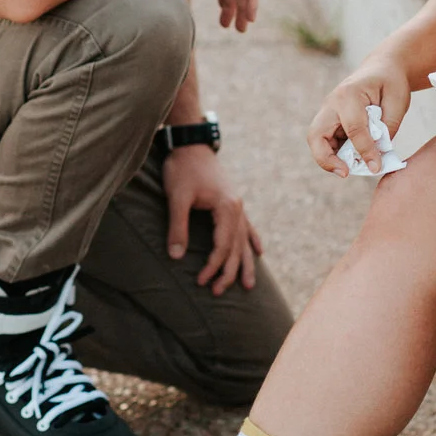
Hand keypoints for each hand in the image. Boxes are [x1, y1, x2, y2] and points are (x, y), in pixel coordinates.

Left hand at [163, 147, 262, 293]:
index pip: (222, 246)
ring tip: (248, 286)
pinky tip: (259, 252)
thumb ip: (177, 227)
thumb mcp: (177, 197)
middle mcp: (237, 208)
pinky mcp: (232, 201)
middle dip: (228, 272)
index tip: (201, 281)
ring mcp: (237, 204)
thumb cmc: (182, 168)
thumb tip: (176, 257)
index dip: (213, 266)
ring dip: (244, 263)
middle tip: (218, 292)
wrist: (190, 142)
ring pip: (244, 240)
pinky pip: (246, 226)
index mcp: (227, 207)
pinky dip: (252, 240)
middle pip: (236, 247)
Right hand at [307, 55, 411, 176]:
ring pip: (317, 140)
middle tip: (345, 173)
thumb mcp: (397, 101)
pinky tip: (354, 159)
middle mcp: (332, 103)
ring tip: (351, 169)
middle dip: (326, 158)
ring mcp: (328, 112)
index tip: (376, 167)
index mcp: (349, 93)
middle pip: (316, 135)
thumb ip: (388, 127)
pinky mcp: (330, 121)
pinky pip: (325, 141)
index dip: (365, 150)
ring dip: (330, 158)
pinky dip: (336, 154)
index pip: (354, 128)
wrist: (382, 68)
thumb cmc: (391, 82)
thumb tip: (378, 154)